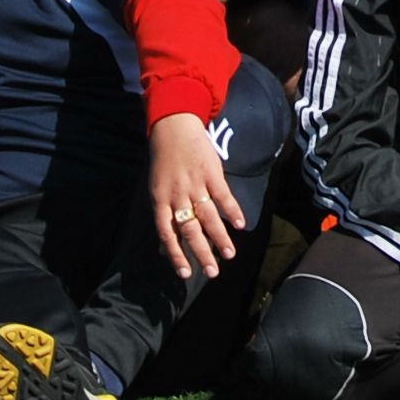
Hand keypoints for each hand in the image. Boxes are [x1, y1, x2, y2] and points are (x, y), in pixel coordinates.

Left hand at [149, 113, 246, 281]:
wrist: (173, 126)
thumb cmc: (164, 159)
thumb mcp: (158, 187)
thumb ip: (165, 213)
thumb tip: (168, 243)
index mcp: (160, 200)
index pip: (167, 233)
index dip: (176, 254)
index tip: (185, 274)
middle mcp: (177, 195)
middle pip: (190, 230)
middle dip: (202, 253)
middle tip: (212, 273)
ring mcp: (195, 184)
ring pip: (208, 217)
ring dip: (220, 237)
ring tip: (229, 255)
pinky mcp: (211, 173)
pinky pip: (223, 196)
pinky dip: (232, 211)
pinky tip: (241, 224)